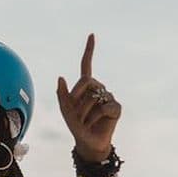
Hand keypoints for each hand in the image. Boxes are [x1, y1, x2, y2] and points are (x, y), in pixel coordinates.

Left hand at [56, 34, 121, 161]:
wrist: (87, 141)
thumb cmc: (76, 125)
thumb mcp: (65, 110)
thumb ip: (61, 95)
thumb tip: (61, 77)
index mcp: (85, 86)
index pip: (87, 65)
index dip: (89, 50)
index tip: (92, 35)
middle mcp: (98, 88)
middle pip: (86, 82)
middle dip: (77, 99)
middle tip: (76, 115)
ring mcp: (108, 97)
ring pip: (93, 98)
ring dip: (84, 113)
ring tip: (85, 122)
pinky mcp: (116, 107)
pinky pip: (104, 108)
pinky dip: (95, 118)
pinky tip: (96, 123)